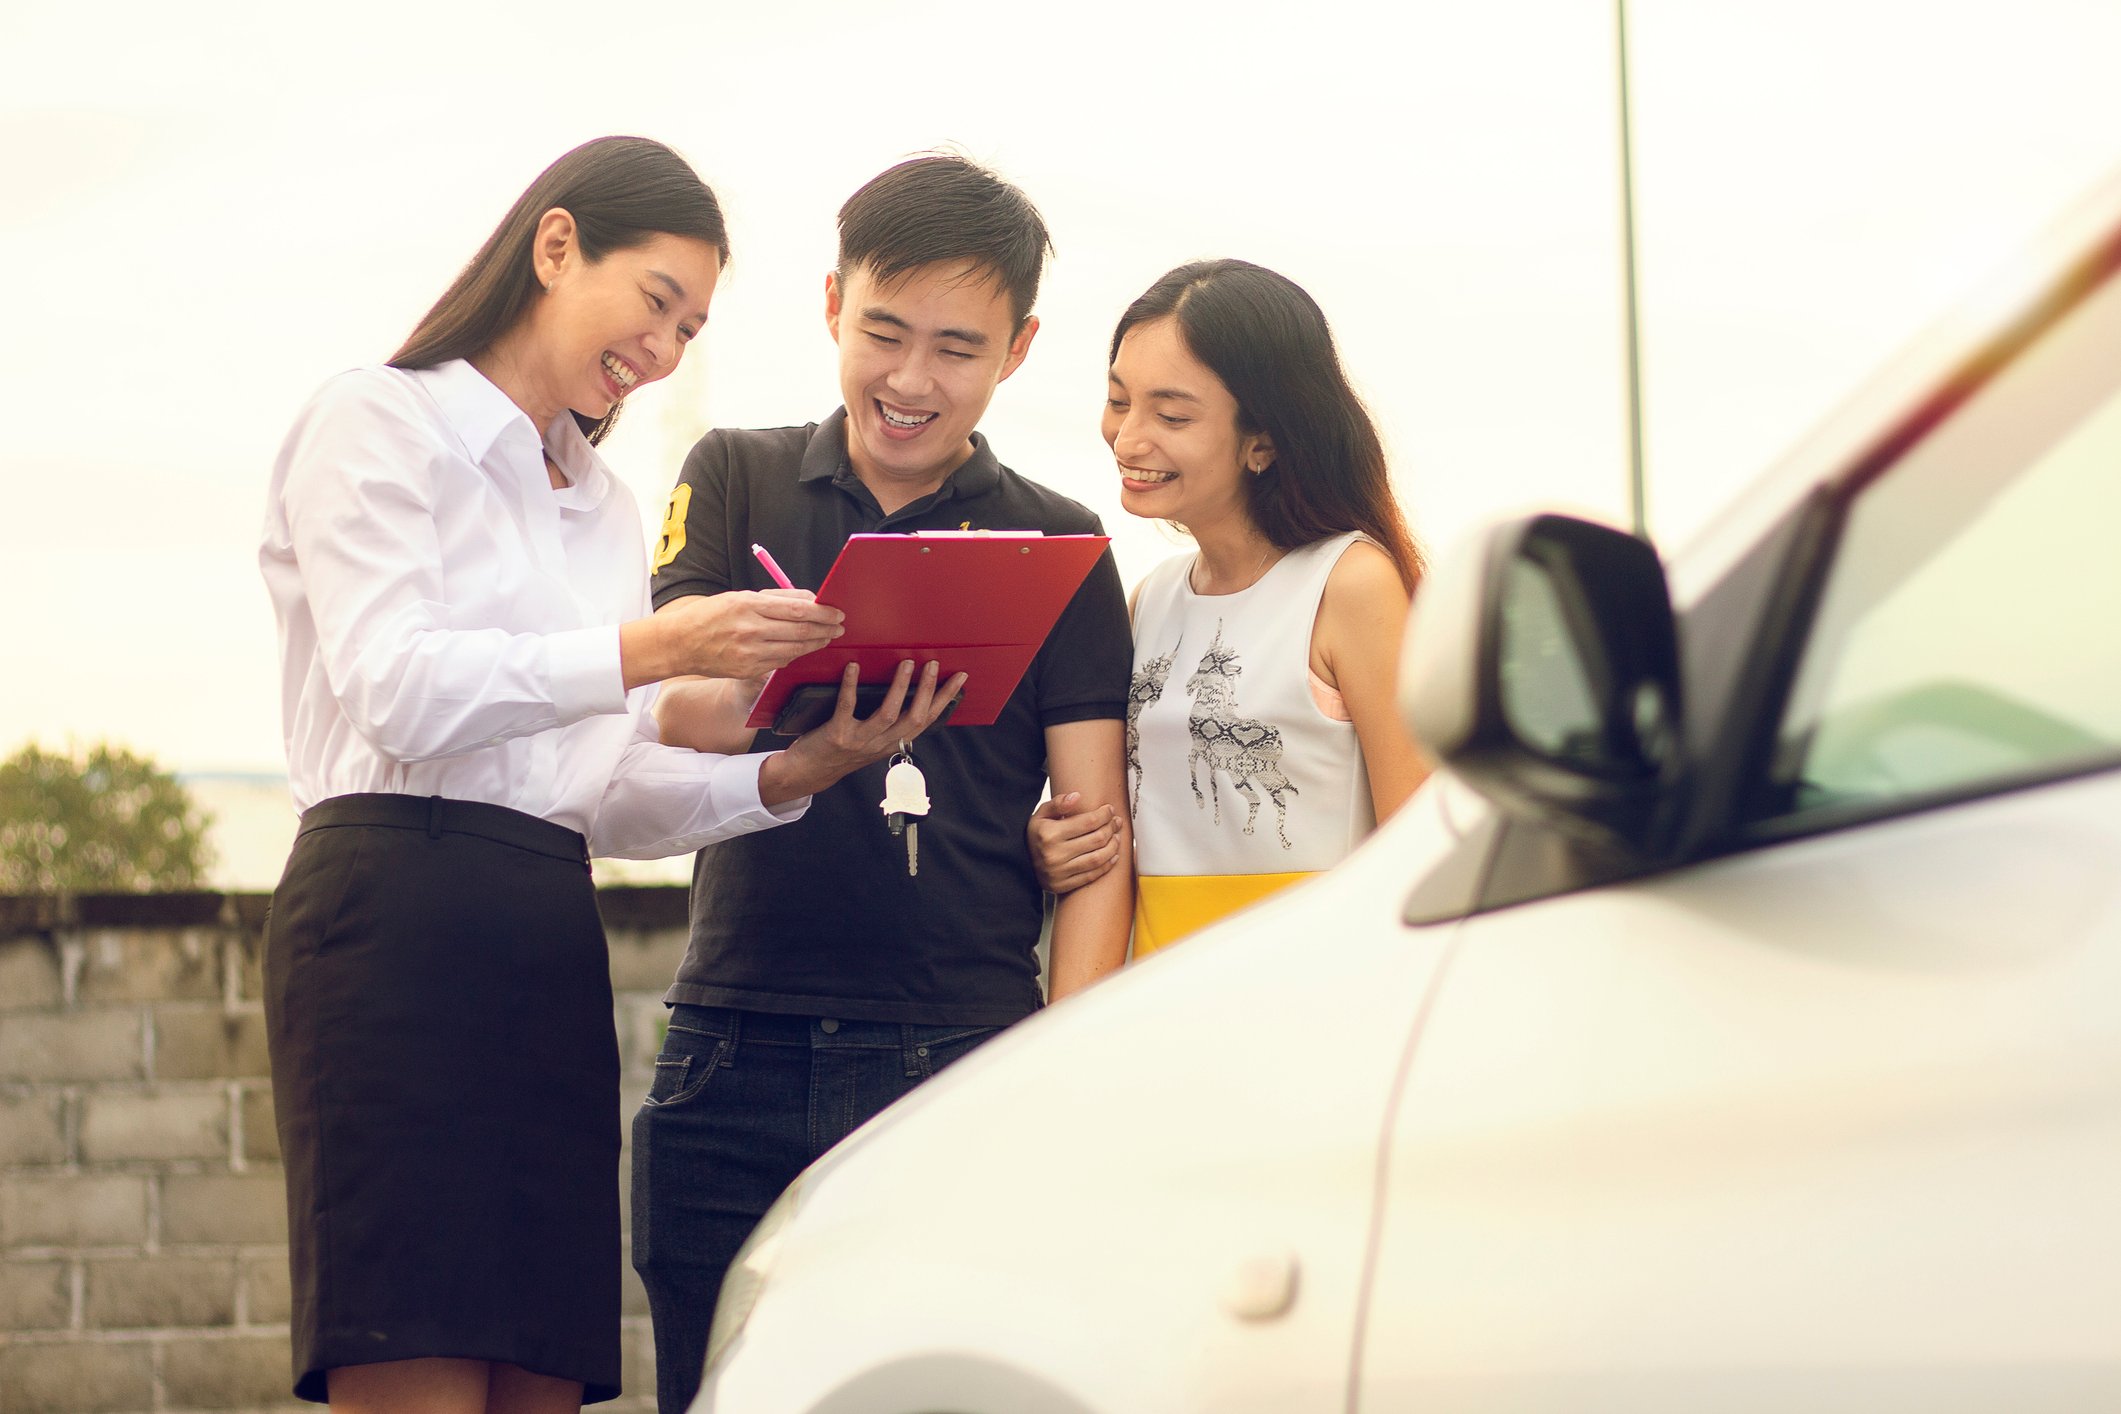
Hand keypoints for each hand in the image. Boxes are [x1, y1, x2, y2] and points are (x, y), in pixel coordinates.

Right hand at [644, 590, 843, 683]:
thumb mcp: (740, 597)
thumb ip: (776, 598)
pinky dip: (796, 654)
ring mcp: (750, 653)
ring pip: (795, 649)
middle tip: (839, 627)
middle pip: (800, 630)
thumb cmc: (711, 615)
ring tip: (827, 637)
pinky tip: (803, 648)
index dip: (822, 612)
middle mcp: (751, 630)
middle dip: (825, 629)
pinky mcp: (749, 670)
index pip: (797, 609)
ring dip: (815, 643)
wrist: (680, 643)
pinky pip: (781, 662)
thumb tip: (809, 600)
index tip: (836, 612)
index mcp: (749, 606)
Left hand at [758, 661, 966, 805]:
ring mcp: (859, 741)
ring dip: (900, 688)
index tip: (959, 678)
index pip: (926, 721)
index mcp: (891, 743)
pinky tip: (853, 667)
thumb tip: (905, 690)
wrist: (807, 773)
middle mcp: (880, 744)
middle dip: (928, 691)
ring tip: (907, 664)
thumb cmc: (839, 751)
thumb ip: (888, 724)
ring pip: (888, 715)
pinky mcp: (837, 735)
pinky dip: (851, 686)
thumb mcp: (871, 743)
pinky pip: (846, 708)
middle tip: (934, 664)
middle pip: (913, 718)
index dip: (944, 700)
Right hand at [1028, 792, 1122, 894]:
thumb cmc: (1036, 836)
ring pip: (1097, 858)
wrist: (1021, 864)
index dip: (1103, 815)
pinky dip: (1107, 865)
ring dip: (1113, 846)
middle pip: (1096, 839)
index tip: (1109, 810)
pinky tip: (1113, 856)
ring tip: (1117, 837)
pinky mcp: (1063, 885)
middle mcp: (1055, 854)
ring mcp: (1059, 872)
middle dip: (1111, 828)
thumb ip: (1058, 804)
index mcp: (1050, 834)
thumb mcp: (1040, 815)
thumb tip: (1077, 797)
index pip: (1087, 822)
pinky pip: (1092, 875)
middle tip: (1116, 822)